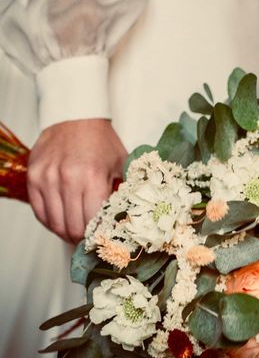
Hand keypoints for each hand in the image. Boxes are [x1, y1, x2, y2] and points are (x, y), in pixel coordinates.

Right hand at [27, 119, 126, 242]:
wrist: (76, 116)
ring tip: (76, 234)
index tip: (103, 239)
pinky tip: (61, 223)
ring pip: (55, 222)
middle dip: (82, 238)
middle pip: (73, 226)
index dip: (98, 235)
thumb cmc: (102, 142)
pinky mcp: (34, 177)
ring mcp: (47, 178)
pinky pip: (39, 211)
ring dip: (66, 232)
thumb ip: (122, 192)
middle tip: (90, 240)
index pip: (92, 221)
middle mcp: (67, 179)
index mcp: (92, 177)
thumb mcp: (121, 165)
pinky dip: (50, 222)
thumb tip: (124, 219)